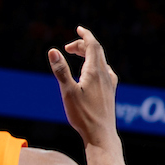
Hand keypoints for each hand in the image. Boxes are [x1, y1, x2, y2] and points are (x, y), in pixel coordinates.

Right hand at [49, 27, 119, 148]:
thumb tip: (54, 50)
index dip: (86, 35)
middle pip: (96, 52)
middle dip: (83, 45)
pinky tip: (95, 73)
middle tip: (68, 48)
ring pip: (101, 62)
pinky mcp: (110, 93)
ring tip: (77, 57)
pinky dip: (97, 66)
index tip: (79, 28)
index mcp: (95, 71)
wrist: (101, 135)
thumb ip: (61, 71)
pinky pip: (105, 72)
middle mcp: (105, 75)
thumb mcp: (68, 92)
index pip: (93, 45)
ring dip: (89, 55)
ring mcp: (110, 84)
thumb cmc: (83, 115)